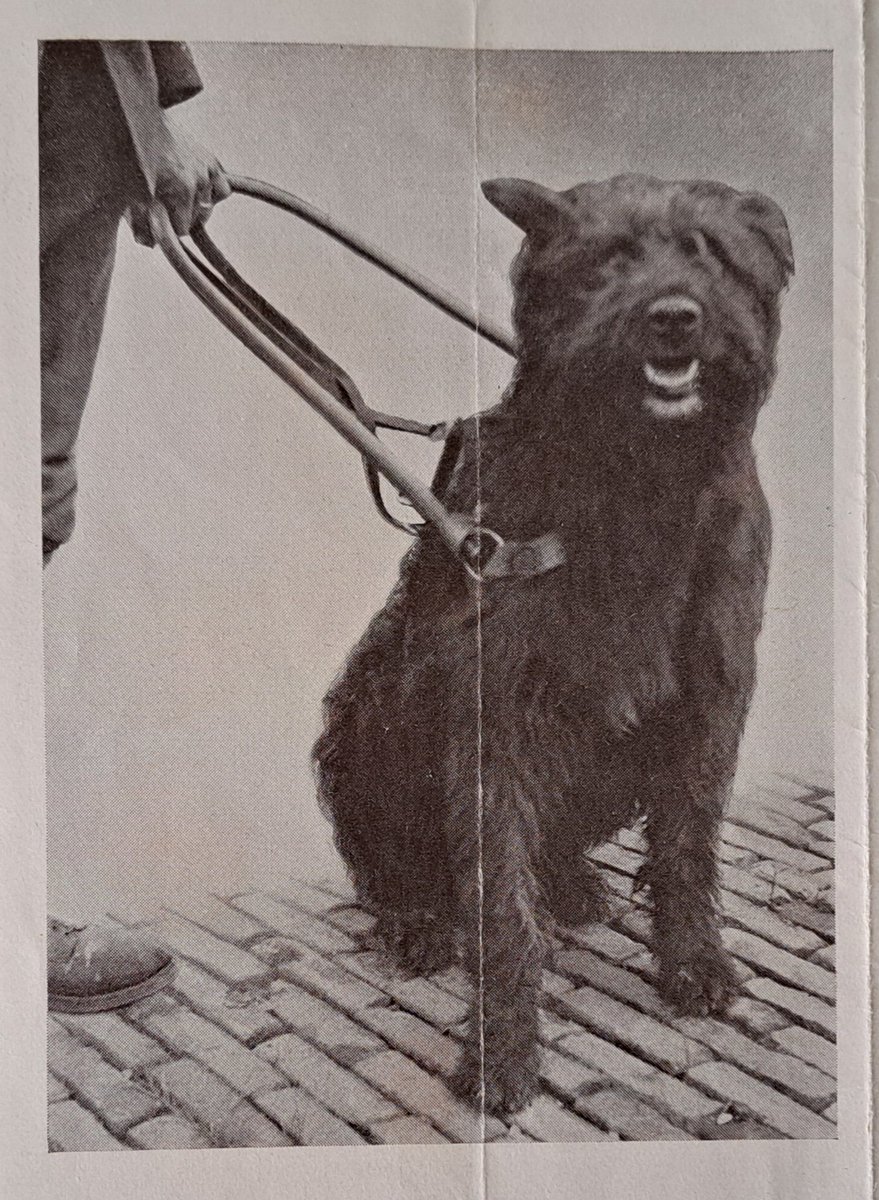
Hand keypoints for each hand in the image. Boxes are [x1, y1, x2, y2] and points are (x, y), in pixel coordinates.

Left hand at [129, 115, 230, 244]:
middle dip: (181, 216)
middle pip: (198, 219)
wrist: (136, 117)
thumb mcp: (127, 192)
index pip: (182, 229)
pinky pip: (222, 188)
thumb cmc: (129, 155)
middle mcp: (199, 180)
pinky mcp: (211, 161)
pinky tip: (195, 189)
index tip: (155, 216)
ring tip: (175, 194)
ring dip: (194, 205)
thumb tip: (150, 243)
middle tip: (162, 203)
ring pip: (209, 206)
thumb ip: (139, 223)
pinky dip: (212, 192)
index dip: (167, 226)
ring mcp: (207, 170)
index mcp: (181, 190)